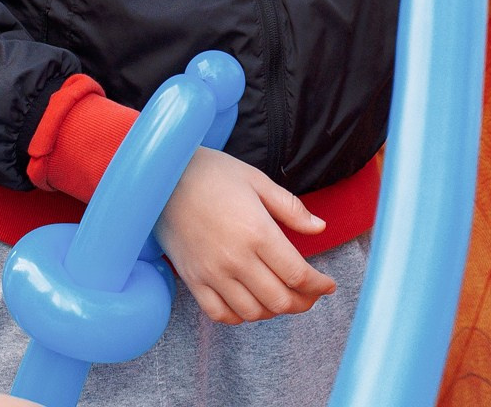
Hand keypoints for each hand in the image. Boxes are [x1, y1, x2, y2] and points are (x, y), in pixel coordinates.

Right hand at [154, 148, 336, 324]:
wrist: (162, 178)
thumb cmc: (213, 174)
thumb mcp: (257, 181)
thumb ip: (291, 208)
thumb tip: (320, 228)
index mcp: (257, 232)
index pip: (298, 274)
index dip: (319, 285)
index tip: (328, 285)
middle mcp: (236, 259)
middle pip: (279, 300)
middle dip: (303, 302)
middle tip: (310, 294)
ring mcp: (212, 273)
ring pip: (253, 312)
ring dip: (274, 311)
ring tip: (282, 297)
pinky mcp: (192, 280)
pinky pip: (220, 314)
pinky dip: (240, 317)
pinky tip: (250, 304)